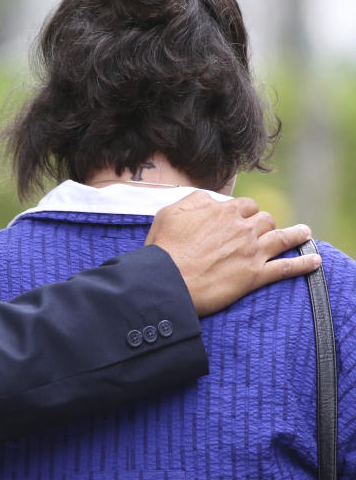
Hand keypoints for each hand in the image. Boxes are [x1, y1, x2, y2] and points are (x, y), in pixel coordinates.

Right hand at [145, 191, 318, 315]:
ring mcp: (252, 252)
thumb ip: (194, 200)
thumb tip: (211, 198)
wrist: (167, 281)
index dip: (244, 212)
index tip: (241, 219)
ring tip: (304, 233)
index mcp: (223, 211)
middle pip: (266, 219)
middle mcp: (242, 228)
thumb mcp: (170, 213)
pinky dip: (304, 263)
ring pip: (282, 238)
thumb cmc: (164, 247)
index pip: (245, 205)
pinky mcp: (255, 275)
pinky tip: (315, 260)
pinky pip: (286, 267)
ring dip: (296, 234)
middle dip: (265, 223)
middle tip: (261, 232)